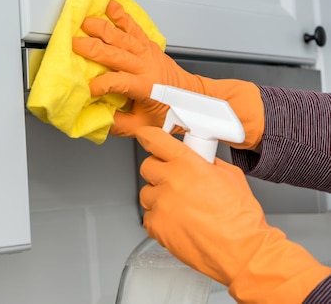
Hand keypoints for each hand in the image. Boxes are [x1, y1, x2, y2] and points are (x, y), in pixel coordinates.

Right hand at [72, 0, 200, 136]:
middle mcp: (147, 66)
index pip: (119, 83)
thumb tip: (95, 118)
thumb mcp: (143, 126)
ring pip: (123, 37)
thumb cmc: (168, 112)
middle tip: (74, 43)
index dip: (101, 85)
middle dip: (94, 48)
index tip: (86, 89)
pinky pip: (133, 26)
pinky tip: (109, 5)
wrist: (191, 96)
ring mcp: (147, 52)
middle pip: (117, 54)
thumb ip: (118, 124)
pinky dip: (121, 14)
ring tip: (85, 22)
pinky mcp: (147, 44)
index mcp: (146, 87)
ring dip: (103, 28)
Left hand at [135, 126, 330, 302]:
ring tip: (181, 206)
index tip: (145, 136)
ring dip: (159, 196)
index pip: (156, 141)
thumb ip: (208, 163)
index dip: (148, 136)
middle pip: (147, 166)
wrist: (243, 252)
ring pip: (146, 192)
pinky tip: (178, 222)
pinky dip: (160, 219)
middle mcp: (171, 182)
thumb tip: (199, 159)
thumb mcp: (231, 176)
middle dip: (159, 171)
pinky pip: (149, 217)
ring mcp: (161, 205)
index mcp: (188, 165)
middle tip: (174, 179)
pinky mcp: (156, 227)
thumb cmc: (242, 219)